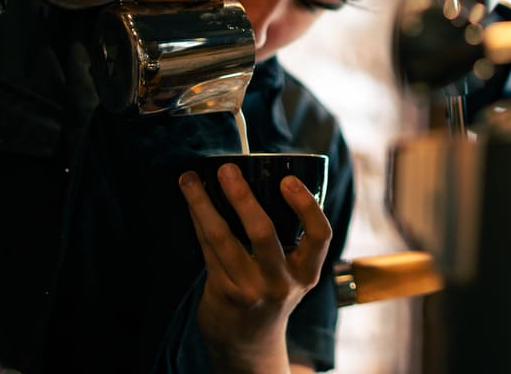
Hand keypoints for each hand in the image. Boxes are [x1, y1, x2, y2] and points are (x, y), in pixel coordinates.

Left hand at [178, 165, 331, 372]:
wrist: (248, 340)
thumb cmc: (271, 291)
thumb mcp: (292, 271)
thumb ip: (288, 237)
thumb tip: (260, 180)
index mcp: (307, 271)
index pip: (319, 235)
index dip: (306, 206)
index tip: (287, 180)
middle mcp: (282, 282)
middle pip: (263, 233)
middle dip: (242, 197)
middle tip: (227, 170)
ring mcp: (251, 290)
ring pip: (223, 239)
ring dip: (203, 205)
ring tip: (190, 179)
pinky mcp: (223, 293)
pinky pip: (208, 249)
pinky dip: (198, 220)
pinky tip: (192, 202)